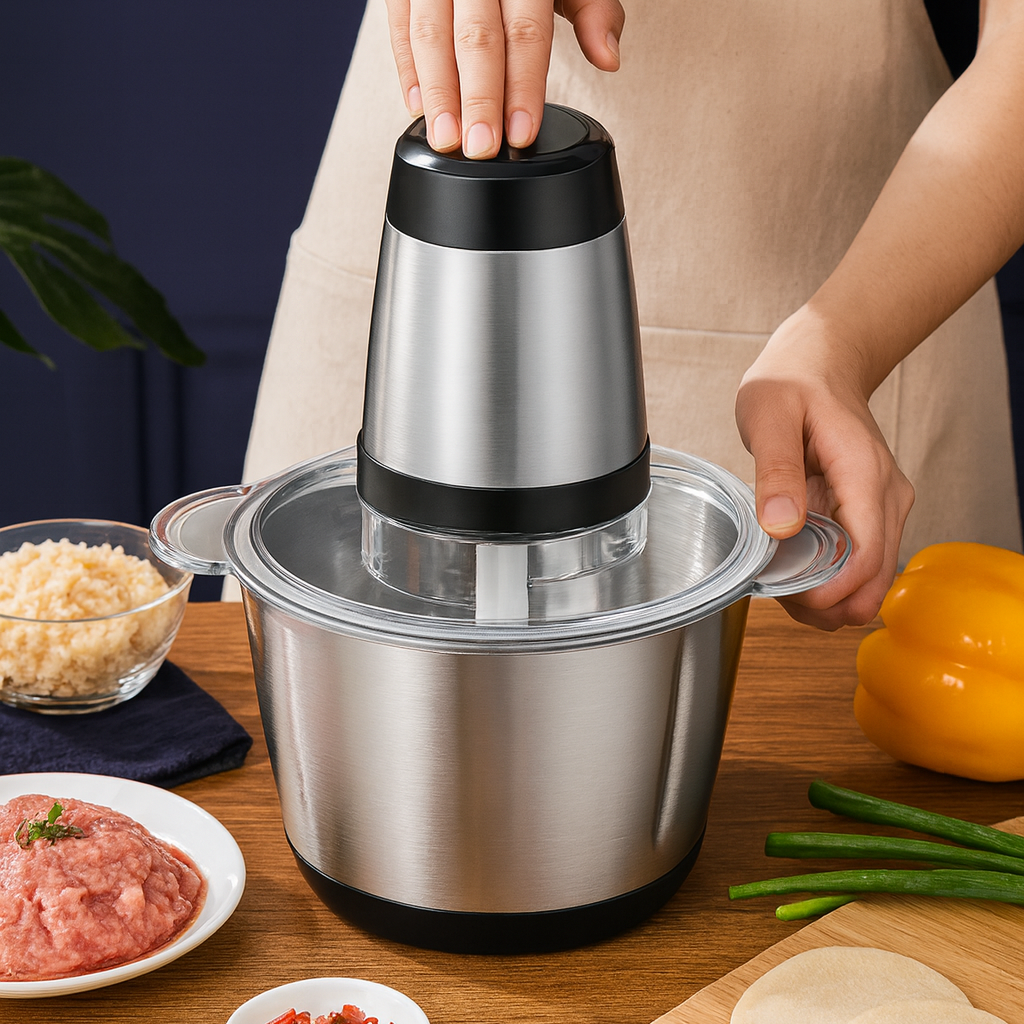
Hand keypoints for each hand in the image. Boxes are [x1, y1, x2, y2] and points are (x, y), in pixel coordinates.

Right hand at [384, 0, 623, 157]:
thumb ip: (593, 11)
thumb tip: (608, 57)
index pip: (525, 32)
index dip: (523, 85)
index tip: (520, 131)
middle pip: (476, 38)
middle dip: (477, 98)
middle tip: (480, 146)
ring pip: (430, 34)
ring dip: (437, 93)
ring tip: (445, 139)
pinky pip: (399, 25)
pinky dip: (407, 69)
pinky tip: (417, 108)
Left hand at [735, 310, 914, 630]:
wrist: (819, 361)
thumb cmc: (792, 382)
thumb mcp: (768, 415)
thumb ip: (775, 470)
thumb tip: (780, 526)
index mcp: (865, 475)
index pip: (865, 558)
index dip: (830, 592)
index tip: (788, 596)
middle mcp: (886, 497)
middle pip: (872, 581)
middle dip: (826, 603)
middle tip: (777, 592)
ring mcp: (883, 507)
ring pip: (868, 580)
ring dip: (826, 595)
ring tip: (779, 579)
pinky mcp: (870, 514)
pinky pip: (857, 562)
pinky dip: (828, 577)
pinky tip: (793, 566)